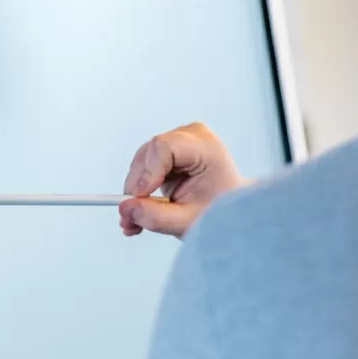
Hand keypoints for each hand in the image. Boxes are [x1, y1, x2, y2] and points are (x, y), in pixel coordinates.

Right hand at [119, 123, 244, 238]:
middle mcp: (192, 137)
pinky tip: (141, 210)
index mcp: (206, 147)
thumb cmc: (218, 213)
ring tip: (136, 221)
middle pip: (149, 154)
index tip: (140, 198)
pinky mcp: (169, 151)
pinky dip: (139, 188)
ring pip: (142, 161)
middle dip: (136, 187)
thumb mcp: (186, 221)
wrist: (232, 210)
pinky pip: (144, 166)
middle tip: (131, 219)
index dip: (147, 172)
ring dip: (134, 191)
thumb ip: (155, 216)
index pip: (164, 147)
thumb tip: (125, 209)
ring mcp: (180, 141)